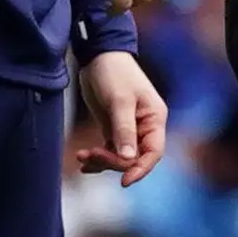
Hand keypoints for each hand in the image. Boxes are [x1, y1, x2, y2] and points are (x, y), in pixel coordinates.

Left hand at [77, 51, 168, 187]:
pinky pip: (109, 150)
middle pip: (134, 157)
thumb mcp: (119, 101)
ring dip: (102, 161)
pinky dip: (97, 157)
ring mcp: (129, 128)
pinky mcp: (114, 127)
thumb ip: (124, 130)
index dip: (141, 168)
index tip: (124, 181)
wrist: (98, 55)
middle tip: (92, 156)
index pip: (154, 152)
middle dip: (113, 162)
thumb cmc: (114, 73)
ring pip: (120, 156)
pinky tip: (83, 159)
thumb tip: (128, 158)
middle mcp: (145, 126)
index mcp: (154, 118)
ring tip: (83, 156)